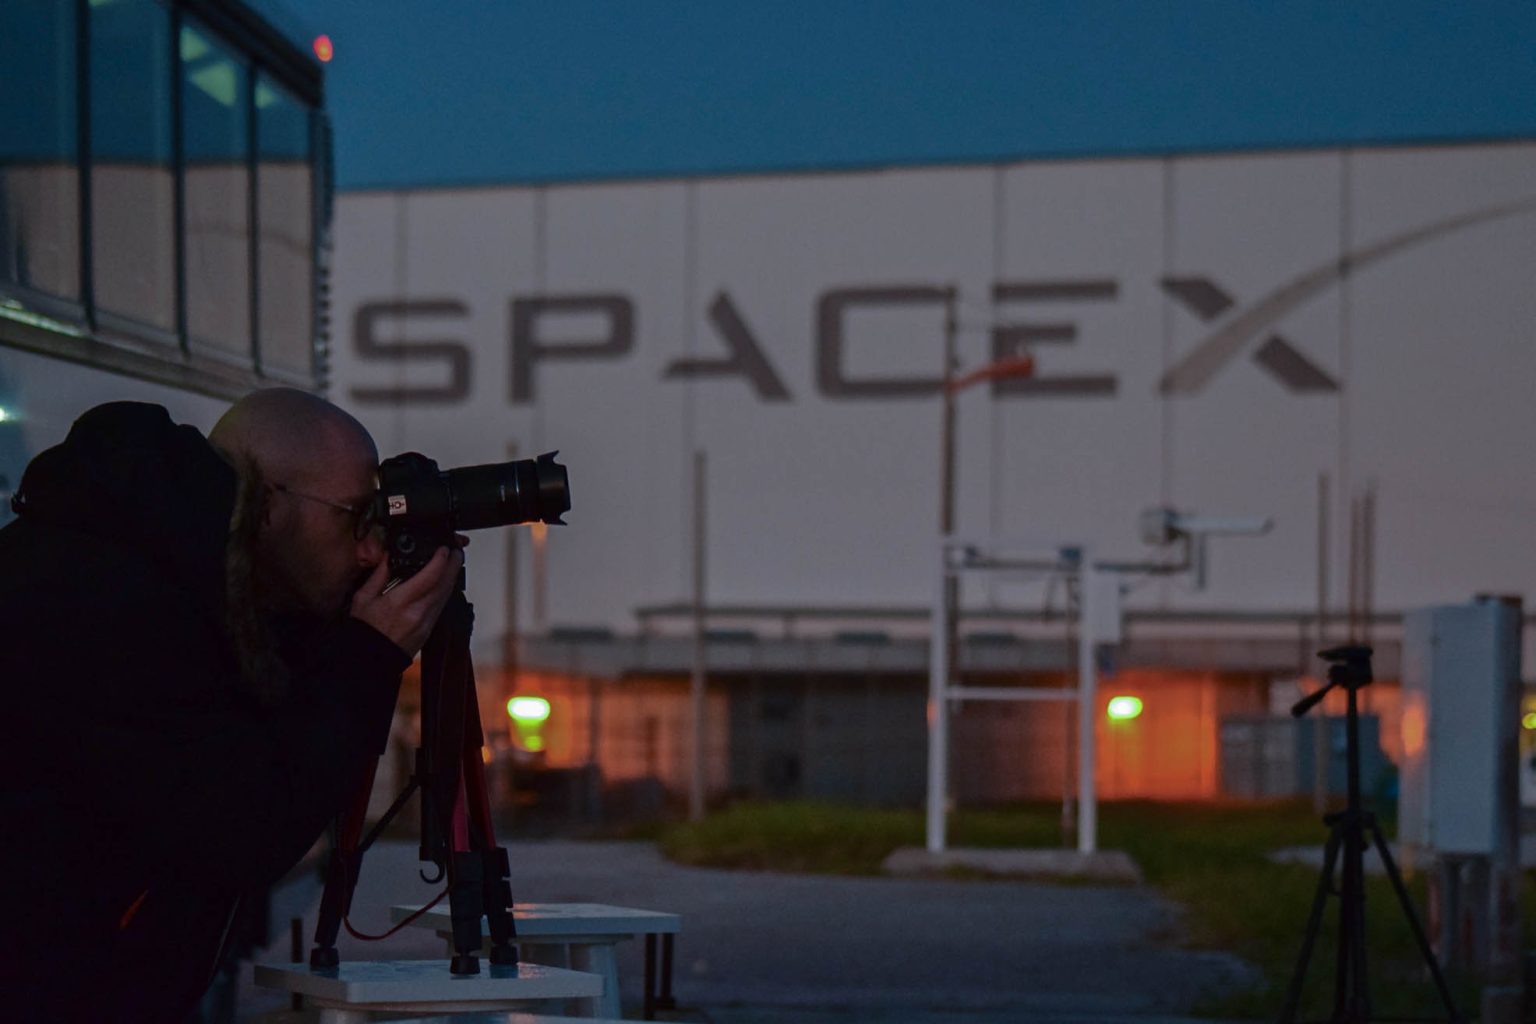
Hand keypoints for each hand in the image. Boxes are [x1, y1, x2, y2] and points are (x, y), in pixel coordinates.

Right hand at [349, 545, 464, 655]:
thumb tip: (388, 555)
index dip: (440, 560)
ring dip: (452, 577)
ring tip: (453, 563)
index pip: (429, 577)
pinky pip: (442, 606)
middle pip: (445, 584)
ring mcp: (426, 623)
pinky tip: (444, 583)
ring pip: (446, 595)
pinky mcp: (429, 630)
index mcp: (400, 602)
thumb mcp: (363, 598)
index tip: (444, 549)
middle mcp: (417, 612)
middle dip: (454, 565)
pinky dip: (446, 591)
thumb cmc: (364, 630)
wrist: (369, 660)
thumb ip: (379, 574)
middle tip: (457, 552)